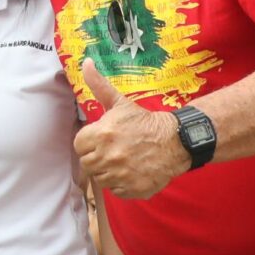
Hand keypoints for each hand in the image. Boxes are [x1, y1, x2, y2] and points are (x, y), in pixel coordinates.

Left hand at [73, 71, 189, 200]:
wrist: (175, 141)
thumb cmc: (144, 121)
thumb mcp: (120, 102)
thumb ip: (98, 85)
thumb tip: (85, 63)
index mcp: (102, 134)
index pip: (79, 145)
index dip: (89, 141)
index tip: (102, 139)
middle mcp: (109, 157)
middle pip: (87, 163)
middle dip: (97, 156)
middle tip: (114, 149)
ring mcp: (120, 175)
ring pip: (100, 179)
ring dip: (108, 171)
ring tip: (123, 159)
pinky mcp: (132, 190)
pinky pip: (116, 191)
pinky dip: (122, 184)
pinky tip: (132, 171)